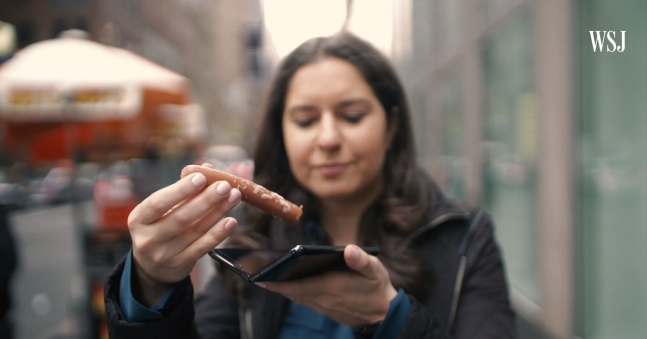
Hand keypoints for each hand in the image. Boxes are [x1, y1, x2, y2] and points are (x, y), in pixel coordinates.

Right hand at [127, 163, 241, 305]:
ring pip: (196, 230)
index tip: (201, 177)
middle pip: (180, 217)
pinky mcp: (180, 264)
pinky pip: (203, 247)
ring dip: (218, 212)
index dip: (180, 190)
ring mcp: (164, 254)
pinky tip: (231, 221)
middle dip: (206, 200)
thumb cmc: (159, 227)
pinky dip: (219, 233)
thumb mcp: (161, 209)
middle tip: (225, 186)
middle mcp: (148, 238)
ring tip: (234, 197)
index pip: (158, 203)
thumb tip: (207, 168)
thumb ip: (182, 190)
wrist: (153, 266)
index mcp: (139, 219)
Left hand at [263, 245, 397, 326]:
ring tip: (267, 274)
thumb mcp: (374, 270)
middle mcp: (323, 299)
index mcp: (331, 287)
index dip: (277, 282)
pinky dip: (293, 291)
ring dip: (282, 287)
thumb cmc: (378, 288)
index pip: (297, 286)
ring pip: (296, 296)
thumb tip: (349, 250)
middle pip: (291, 291)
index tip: (259, 277)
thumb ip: (361, 260)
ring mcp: (323, 306)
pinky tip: (287, 281)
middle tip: (256, 271)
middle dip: (274, 282)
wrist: (384, 314)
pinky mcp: (325, 309)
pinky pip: (304, 300)